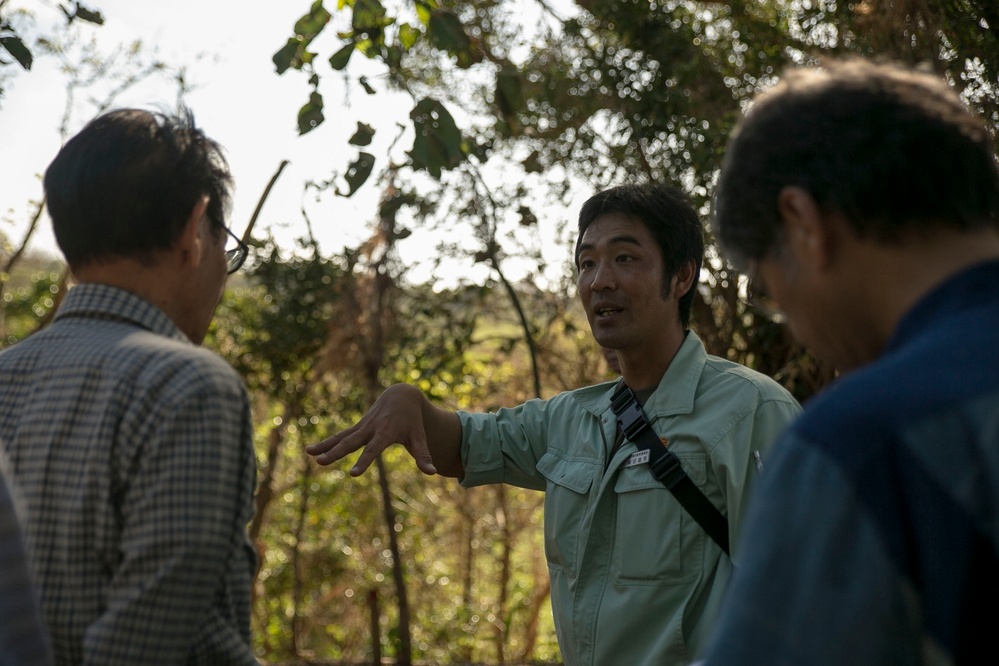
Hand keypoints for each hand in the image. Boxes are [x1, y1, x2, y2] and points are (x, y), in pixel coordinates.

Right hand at [306, 384, 437, 475]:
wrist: (402, 396)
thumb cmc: (412, 420)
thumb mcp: (419, 437)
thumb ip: (424, 455)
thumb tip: (434, 472)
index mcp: (386, 433)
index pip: (373, 450)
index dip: (363, 462)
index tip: (352, 474)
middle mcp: (371, 429)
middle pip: (350, 443)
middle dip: (336, 453)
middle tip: (321, 463)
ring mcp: (362, 427)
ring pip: (341, 437)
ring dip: (325, 446)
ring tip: (309, 454)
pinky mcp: (358, 427)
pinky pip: (340, 436)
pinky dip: (326, 442)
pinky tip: (311, 451)